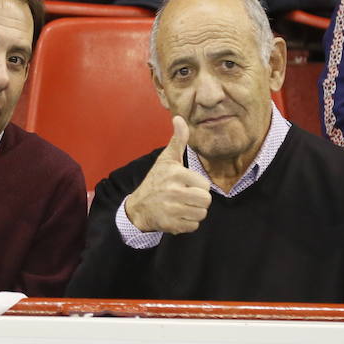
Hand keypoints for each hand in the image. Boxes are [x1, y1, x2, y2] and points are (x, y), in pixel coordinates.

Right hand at [124, 116, 212, 234]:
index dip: (197, 186)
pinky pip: (193, 226)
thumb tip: (179, 118)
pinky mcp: (170, 225)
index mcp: (175, 174)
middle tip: (186, 197)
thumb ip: (177, 140)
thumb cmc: (156, 181)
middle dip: (198, 200)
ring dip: (194, 212)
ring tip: (182, 206)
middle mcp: (173, 191)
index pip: (205, 185)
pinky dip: (187, 223)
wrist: (138, 207)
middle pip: (206, 201)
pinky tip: (177, 216)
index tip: (185, 185)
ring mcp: (171, 209)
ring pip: (201, 214)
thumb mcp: (166, 159)